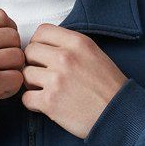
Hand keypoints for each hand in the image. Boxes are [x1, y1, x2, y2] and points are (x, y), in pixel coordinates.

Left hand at [19, 23, 127, 138]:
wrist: (119, 114)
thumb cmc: (109, 87)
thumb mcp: (95, 54)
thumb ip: (71, 46)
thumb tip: (46, 46)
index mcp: (77, 43)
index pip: (42, 31)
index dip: (39, 43)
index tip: (43, 55)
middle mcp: (65, 57)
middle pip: (29, 51)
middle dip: (33, 63)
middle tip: (43, 75)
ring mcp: (56, 80)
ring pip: (25, 74)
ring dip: (32, 84)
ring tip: (45, 90)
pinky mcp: (50, 102)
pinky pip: (26, 98)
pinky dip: (33, 103)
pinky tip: (45, 105)